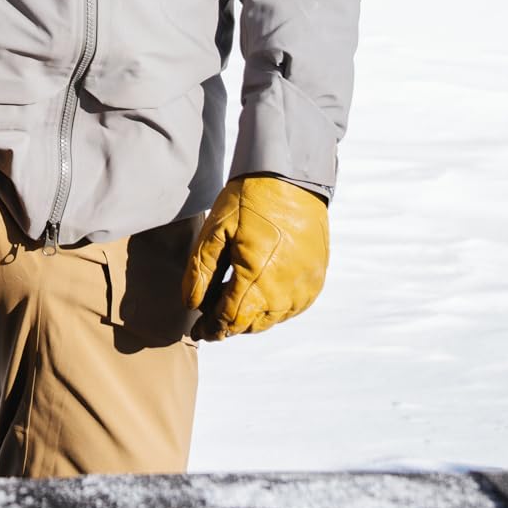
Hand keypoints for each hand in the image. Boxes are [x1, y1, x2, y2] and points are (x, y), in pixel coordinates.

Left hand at [183, 175, 327, 338]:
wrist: (292, 180)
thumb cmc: (250, 200)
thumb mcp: (216, 229)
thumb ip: (201, 270)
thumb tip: (191, 304)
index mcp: (256, 277)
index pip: (229, 319)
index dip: (211, 327)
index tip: (198, 327)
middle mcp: (284, 290)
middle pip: (250, 325)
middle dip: (227, 325)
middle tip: (210, 316)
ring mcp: (303, 288)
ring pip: (270, 320)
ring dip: (249, 317)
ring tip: (232, 302)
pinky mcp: (316, 282)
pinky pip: (290, 310)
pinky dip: (272, 309)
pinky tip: (259, 294)